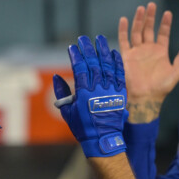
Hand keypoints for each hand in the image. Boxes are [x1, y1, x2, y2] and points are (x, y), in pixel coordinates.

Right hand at [53, 35, 126, 157]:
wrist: (102, 139)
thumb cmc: (82, 126)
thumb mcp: (67, 111)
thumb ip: (61, 92)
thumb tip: (57, 76)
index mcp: (83, 93)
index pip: (80, 68)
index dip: (76, 56)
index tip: (73, 47)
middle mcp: (98, 89)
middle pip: (94, 63)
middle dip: (88, 49)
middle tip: (85, 39)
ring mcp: (111, 90)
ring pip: (108, 66)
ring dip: (103, 51)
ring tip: (100, 39)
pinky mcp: (121, 93)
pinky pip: (120, 74)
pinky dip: (117, 63)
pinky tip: (114, 53)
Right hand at [118, 2, 178, 122]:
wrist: (144, 97)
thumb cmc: (161, 88)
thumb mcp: (176, 72)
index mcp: (160, 52)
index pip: (162, 33)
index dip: (165, 23)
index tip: (167, 13)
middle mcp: (147, 50)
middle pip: (148, 29)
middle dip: (150, 17)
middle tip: (151, 5)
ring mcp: (136, 52)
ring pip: (136, 32)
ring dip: (138, 20)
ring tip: (141, 8)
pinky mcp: (126, 56)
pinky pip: (123, 41)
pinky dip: (123, 30)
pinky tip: (124, 20)